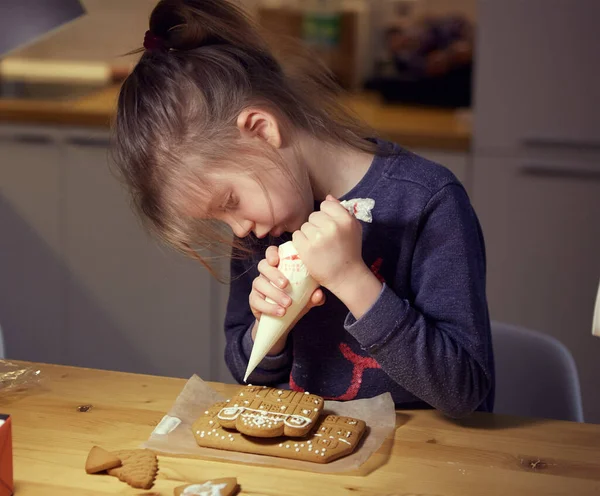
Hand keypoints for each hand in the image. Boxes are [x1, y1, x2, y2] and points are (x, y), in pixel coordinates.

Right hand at [250, 246, 324, 353]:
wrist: (284, 320)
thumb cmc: (296, 300)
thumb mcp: (307, 298)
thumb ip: (314, 295)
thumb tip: (318, 293)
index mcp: (278, 266)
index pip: (271, 252)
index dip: (271, 253)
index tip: (276, 261)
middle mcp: (266, 273)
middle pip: (263, 266)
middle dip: (273, 274)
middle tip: (285, 285)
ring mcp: (258, 286)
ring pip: (259, 283)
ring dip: (274, 293)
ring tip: (287, 304)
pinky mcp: (253, 300)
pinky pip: (256, 300)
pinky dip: (268, 307)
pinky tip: (280, 312)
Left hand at [292, 196, 382, 318]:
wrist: (346, 276)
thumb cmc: (350, 251)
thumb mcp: (354, 228)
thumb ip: (342, 211)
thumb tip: (328, 197)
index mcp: (345, 219)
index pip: (326, 204)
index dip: (326, 216)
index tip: (329, 227)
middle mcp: (332, 226)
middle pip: (313, 216)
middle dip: (316, 225)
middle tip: (323, 239)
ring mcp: (318, 237)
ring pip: (304, 226)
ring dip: (308, 235)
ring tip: (318, 246)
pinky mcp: (307, 248)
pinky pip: (296, 236)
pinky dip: (300, 243)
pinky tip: (310, 250)